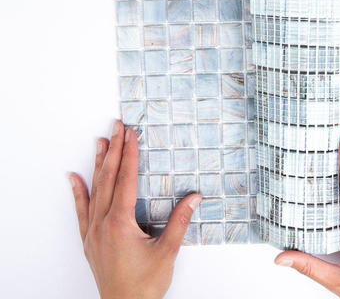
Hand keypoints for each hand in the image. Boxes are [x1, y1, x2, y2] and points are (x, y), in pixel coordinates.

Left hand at [69, 121, 201, 298]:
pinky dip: (78, 192)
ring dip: (98, 164)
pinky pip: (81, 210)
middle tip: (117, 127)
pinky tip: (74, 177)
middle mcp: (102, 223)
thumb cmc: (144, 285)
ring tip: (100, 142)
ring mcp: (92, 231)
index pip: (126, 179)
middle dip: (114, 150)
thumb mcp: (166, 252)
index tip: (131, 134)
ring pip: (94, 189)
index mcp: (120, 223)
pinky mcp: (89, 239)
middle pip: (108, 178)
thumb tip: (194, 197)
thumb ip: (180, 222)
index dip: (129, 154)